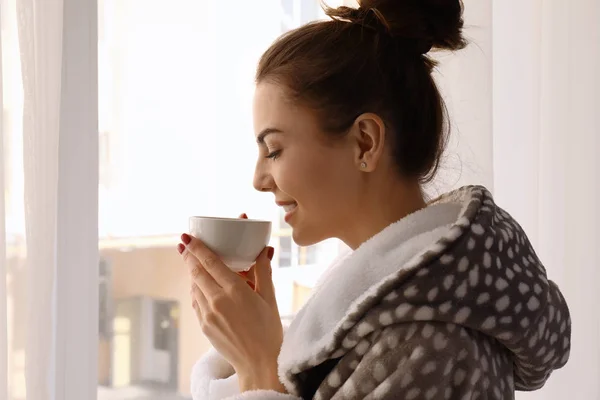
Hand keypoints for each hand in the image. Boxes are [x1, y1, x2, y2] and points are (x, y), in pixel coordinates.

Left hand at [177, 218, 284, 391]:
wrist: (258, 363)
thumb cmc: (268, 330)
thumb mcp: (269, 298)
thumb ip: (263, 272)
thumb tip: (263, 250)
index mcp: (235, 291)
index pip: (210, 262)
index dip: (197, 247)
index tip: (188, 237)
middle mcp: (218, 301)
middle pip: (197, 272)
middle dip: (189, 256)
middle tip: (184, 244)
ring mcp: (208, 314)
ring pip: (194, 286)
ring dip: (192, 272)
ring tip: (192, 262)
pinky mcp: (204, 325)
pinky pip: (196, 301)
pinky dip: (196, 289)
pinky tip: (200, 285)